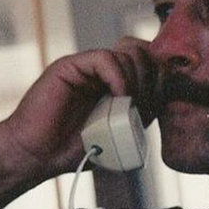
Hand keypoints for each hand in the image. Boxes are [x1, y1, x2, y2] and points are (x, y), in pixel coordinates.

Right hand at [0, 37, 156, 180]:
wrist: (40, 155)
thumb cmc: (80, 147)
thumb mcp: (125, 129)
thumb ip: (144, 108)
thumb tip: (168, 90)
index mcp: (119, 82)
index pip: (151, 62)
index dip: (161, 77)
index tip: (159, 100)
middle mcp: (105, 71)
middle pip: (144, 53)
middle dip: (153, 78)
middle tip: (145, 103)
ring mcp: (88, 67)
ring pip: (129, 53)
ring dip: (137, 80)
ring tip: (129, 104)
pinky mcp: (71, 66)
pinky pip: (105, 58)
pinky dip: (119, 77)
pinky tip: (119, 96)